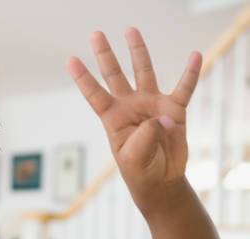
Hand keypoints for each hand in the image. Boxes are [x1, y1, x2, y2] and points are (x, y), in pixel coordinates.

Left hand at [67, 27, 201, 217]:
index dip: (83, 77)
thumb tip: (162, 119)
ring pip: (144, 72)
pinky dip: (190, 73)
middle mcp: (130, 106)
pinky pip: (184, 88)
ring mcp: (151, 105)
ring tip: (131, 30)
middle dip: (105, 55)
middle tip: (96, 34)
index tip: (70, 60)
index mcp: (113, 118)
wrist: (160, 180)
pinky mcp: (173, 110)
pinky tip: (195, 55)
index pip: (95, 94)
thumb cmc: (139, 170)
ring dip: (138, 51)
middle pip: (115, 75)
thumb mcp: (134, 157)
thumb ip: (145, 137)